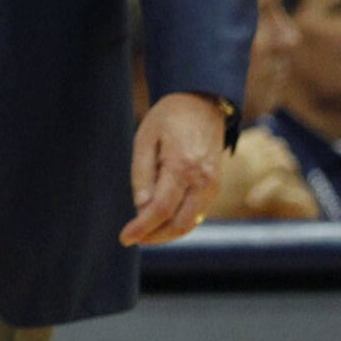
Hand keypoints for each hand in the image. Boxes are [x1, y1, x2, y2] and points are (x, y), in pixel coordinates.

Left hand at [122, 93, 228, 244]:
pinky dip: (180, 222)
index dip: (141, 227)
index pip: (160, 209)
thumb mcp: (145, 138)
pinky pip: (199, 213)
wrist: (204, 103)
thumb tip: (140, 207)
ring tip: (146, 231)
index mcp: (182, 166)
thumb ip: (142, 173)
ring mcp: (212, 184)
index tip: (125, 237)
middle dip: (155, 237)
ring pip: (192, 223)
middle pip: (180, 224)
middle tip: (134, 237)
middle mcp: (202, 180)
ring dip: (168, 233)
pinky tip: (163, 220)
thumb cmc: (170, 118)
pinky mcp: (215, 185)